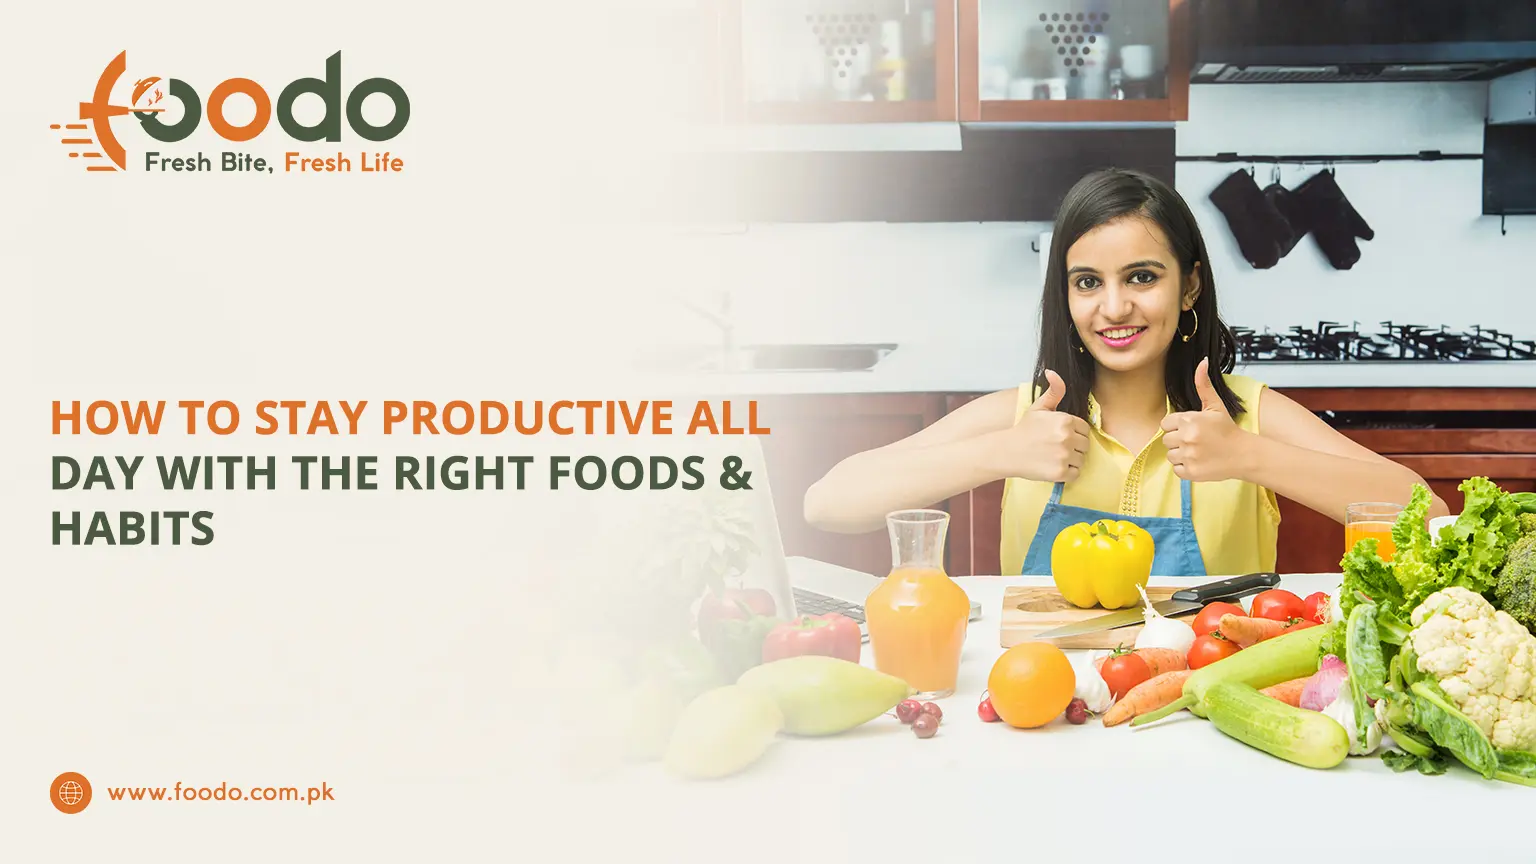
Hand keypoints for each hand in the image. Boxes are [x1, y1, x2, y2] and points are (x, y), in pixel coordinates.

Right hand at [994, 369, 1090, 482]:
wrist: (1007, 451)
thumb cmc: (1024, 429)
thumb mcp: (1039, 408)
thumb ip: (1053, 391)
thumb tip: (1052, 371)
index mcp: (1065, 420)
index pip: (1084, 429)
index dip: (1073, 433)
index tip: (1059, 436)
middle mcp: (1067, 437)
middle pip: (1085, 445)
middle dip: (1074, 447)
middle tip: (1056, 448)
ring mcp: (1064, 456)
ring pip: (1081, 460)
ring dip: (1071, 460)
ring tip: (1054, 457)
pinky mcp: (1060, 472)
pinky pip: (1075, 473)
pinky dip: (1067, 473)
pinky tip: (1053, 466)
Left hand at [1161, 358, 1249, 481]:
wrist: (1243, 454)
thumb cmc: (1227, 429)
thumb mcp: (1215, 405)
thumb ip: (1203, 385)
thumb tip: (1202, 362)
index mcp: (1189, 420)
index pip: (1166, 424)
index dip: (1177, 426)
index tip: (1191, 428)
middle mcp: (1187, 438)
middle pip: (1166, 440)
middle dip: (1179, 440)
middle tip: (1196, 440)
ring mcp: (1188, 456)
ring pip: (1170, 455)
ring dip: (1181, 454)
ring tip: (1198, 450)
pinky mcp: (1191, 472)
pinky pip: (1176, 469)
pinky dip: (1185, 467)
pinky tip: (1199, 460)